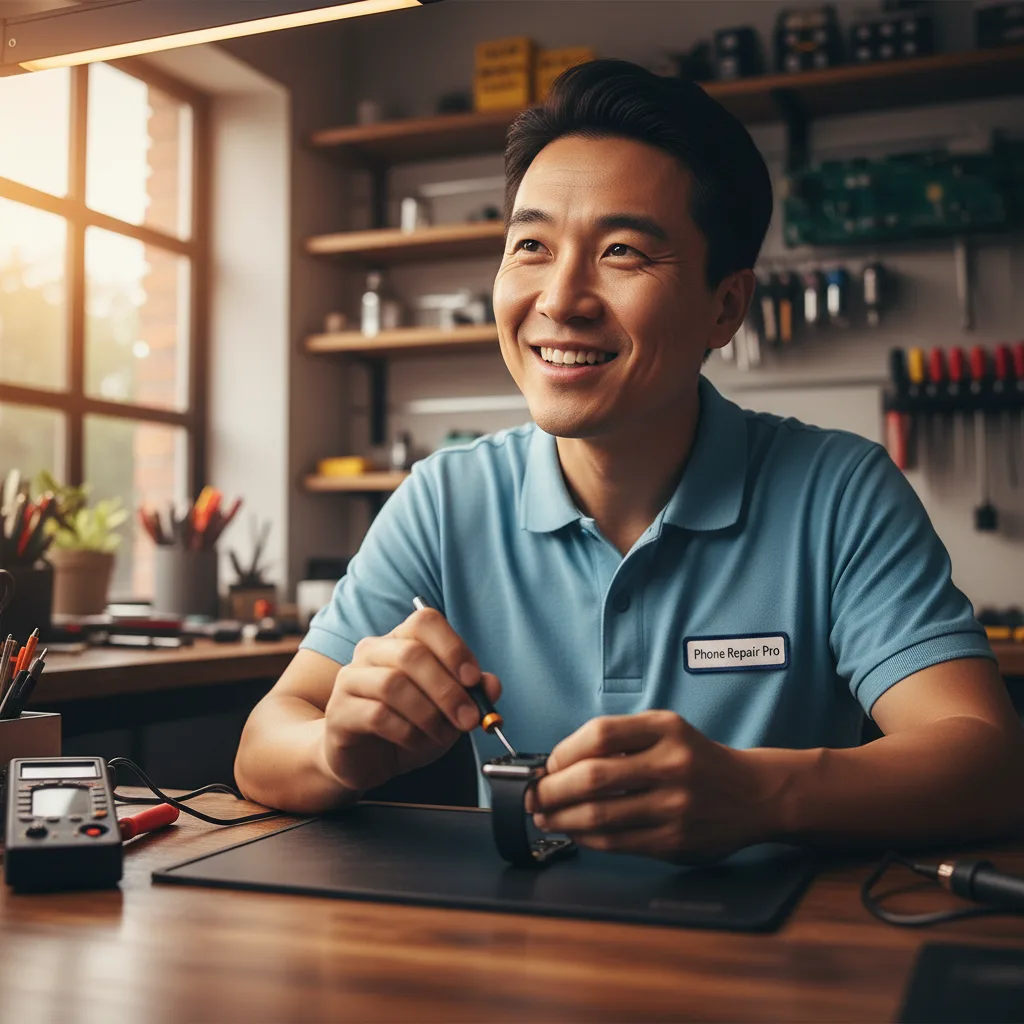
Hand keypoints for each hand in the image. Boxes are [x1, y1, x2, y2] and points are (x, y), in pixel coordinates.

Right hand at [320, 607, 500, 793]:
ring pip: (393, 684)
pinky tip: (416, 742)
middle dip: (447, 690)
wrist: (363, 761)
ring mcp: (351, 679)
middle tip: (468, 719)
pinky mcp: (339, 712)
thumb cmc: (406, 727)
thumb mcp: (447, 711)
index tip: (474, 680)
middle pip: (412, 654)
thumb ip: (470, 693)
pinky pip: (377, 715)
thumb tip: (491, 684)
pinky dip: (407, 732)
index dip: (453, 648)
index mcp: (400, 640)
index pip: (425, 621)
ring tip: (442, 735)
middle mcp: (372, 651)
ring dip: (428, 714)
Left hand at [529, 710, 769, 862]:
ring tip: (545, 816)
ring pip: (599, 815)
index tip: (547, 765)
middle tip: (533, 795)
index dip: (563, 751)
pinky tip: (575, 832)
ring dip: (561, 818)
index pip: (599, 734)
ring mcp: (675, 805)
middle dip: (551, 789)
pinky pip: (617, 842)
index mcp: (666, 729)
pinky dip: (586, 838)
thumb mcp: (667, 731)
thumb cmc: (697, 759)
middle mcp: (672, 764)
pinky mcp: (675, 841)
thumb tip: (560, 763)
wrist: (754, 793)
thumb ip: (621, 740)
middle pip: (592, 777)